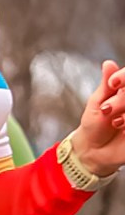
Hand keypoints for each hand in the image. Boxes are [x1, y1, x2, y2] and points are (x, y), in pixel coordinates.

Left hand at [66, 61, 124, 179]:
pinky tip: (123, 131)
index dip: (124, 77)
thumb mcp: (97, 103)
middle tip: (106, 109)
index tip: (112, 83)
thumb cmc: (94, 123)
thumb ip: (106, 86)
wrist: (93, 150)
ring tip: (115, 123)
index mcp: (124, 90)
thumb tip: (108, 64)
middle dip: (122, 100)